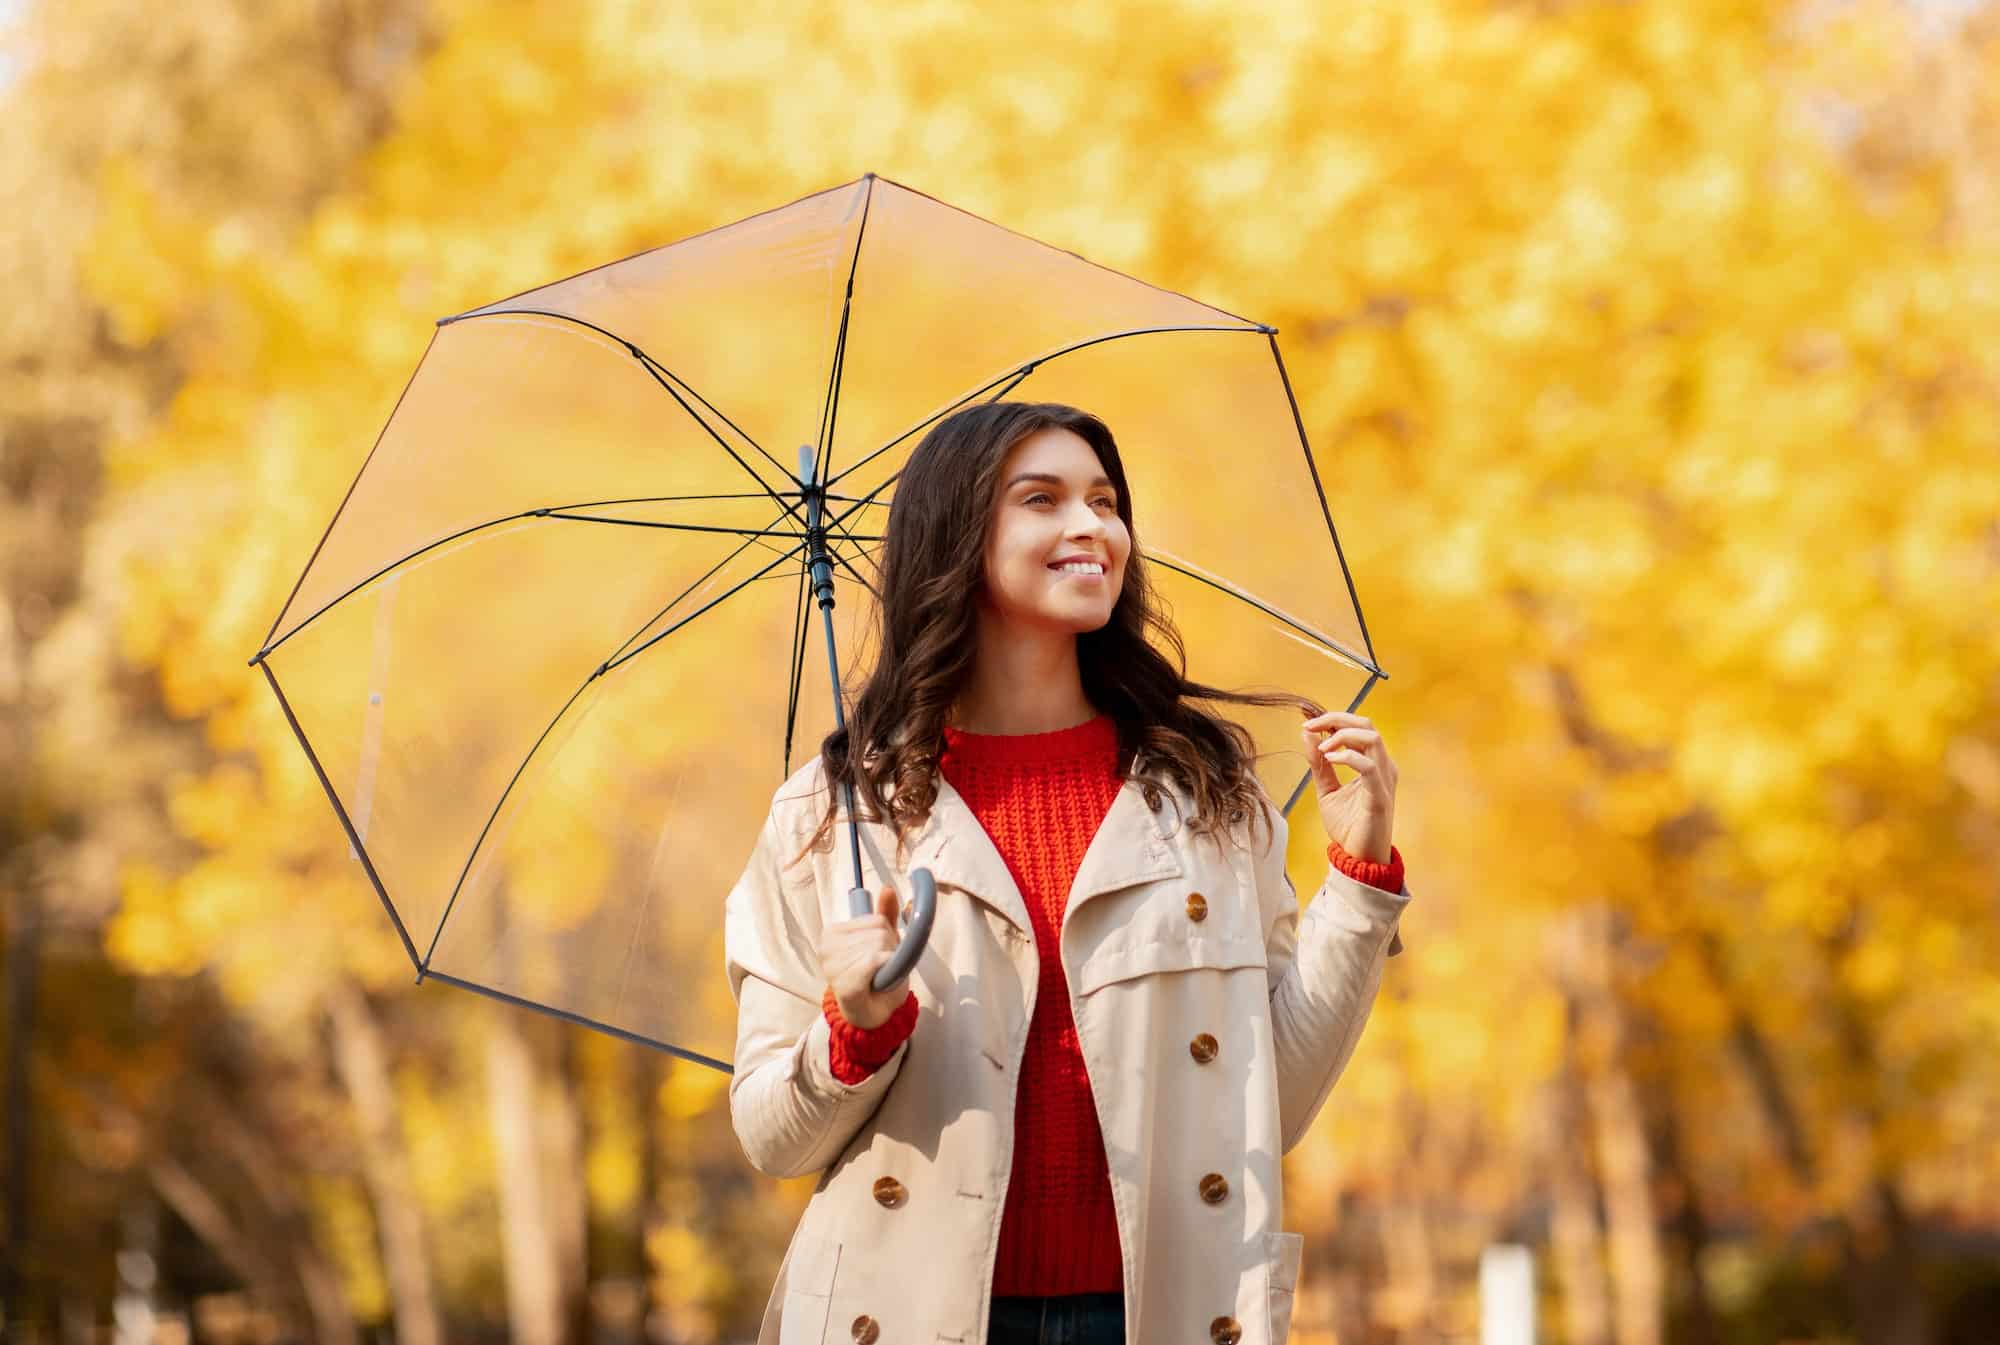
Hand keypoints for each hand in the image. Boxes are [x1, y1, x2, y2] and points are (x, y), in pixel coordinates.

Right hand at [816, 884, 911, 1029]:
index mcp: (832, 933)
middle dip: (890, 950)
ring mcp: (833, 966)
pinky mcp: (844, 984)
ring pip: (880, 947)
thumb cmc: (877, 979)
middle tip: (880, 970)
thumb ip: (885, 915)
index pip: (877, 920)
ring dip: (889, 964)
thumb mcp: (884, 942)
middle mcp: (827, 946)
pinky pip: (875, 963)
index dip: (888, 937)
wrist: (872, 1017)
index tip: (880, 955)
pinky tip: (875, 984)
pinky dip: (884, 972)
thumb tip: (887, 888)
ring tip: (877, 979)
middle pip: (880, 932)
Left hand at [1300, 710, 1398, 863]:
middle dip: (1336, 719)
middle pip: (1366, 724)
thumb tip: (1307, 734)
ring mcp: (1384, 780)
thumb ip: (1319, 763)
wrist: (1358, 859)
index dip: (1333, 718)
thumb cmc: (1348, 825)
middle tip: (1311, 726)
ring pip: (1371, 738)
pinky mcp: (1380, 796)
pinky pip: (1368, 766)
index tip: (1307, 724)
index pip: (1359, 726)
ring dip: (1342, 735)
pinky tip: (1330, 759)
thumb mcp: (1327, 789)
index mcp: (1373, 762)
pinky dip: (1347, 756)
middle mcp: (1383, 766)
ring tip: (1321, 747)